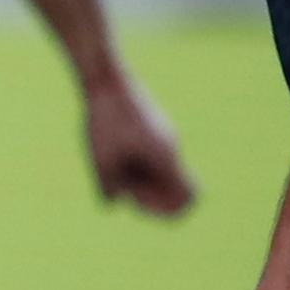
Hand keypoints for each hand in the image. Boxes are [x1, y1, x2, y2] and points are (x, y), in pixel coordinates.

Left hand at [83, 71, 195, 216]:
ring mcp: (165, 135)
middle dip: (148, 194)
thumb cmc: (104, 120)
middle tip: (120, 184)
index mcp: (166, 158)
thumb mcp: (100, 159)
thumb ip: (109, 186)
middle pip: (172, 187)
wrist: (106, 80)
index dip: (166, 210)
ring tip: (111, 164)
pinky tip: (110, 152)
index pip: (188, 197)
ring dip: (138, 177)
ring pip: (159, 170)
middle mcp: (171, 148)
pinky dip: (135, 162)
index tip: (137, 200)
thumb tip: (114, 203)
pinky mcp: (154, 126)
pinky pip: (151, 154)